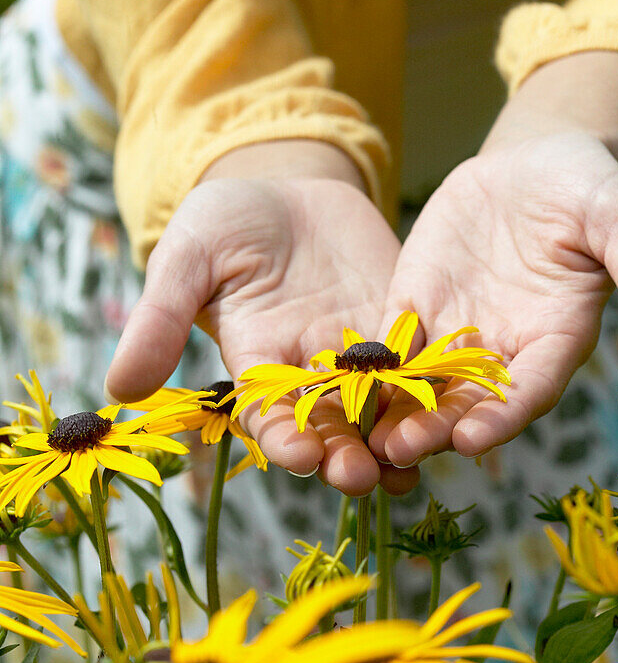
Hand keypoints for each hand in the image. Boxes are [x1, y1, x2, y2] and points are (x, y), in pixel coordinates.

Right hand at [105, 142, 417, 495]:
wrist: (288, 186)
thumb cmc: (225, 220)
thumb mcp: (186, 258)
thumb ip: (160, 319)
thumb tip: (117, 390)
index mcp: (257, 365)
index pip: (268, 415)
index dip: (280, 437)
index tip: (298, 455)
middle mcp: (310, 374)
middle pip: (329, 426)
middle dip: (343, 454)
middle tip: (361, 476)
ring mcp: (358, 355)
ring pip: (379, 409)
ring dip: (394, 437)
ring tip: (414, 461)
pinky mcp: (399, 328)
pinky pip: (418, 367)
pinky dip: (432, 392)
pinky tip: (454, 411)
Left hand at [370, 127, 617, 466]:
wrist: (533, 163)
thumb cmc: (587, 189)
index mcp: (555, 340)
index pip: (529, 390)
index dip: (504, 416)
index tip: (475, 440)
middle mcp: (503, 349)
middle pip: (469, 400)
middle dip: (437, 426)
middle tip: (403, 449)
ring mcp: (455, 331)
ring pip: (423, 383)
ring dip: (396, 411)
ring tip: (366, 436)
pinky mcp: (416, 306)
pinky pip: (389, 342)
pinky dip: (367, 365)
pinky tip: (335, 381)